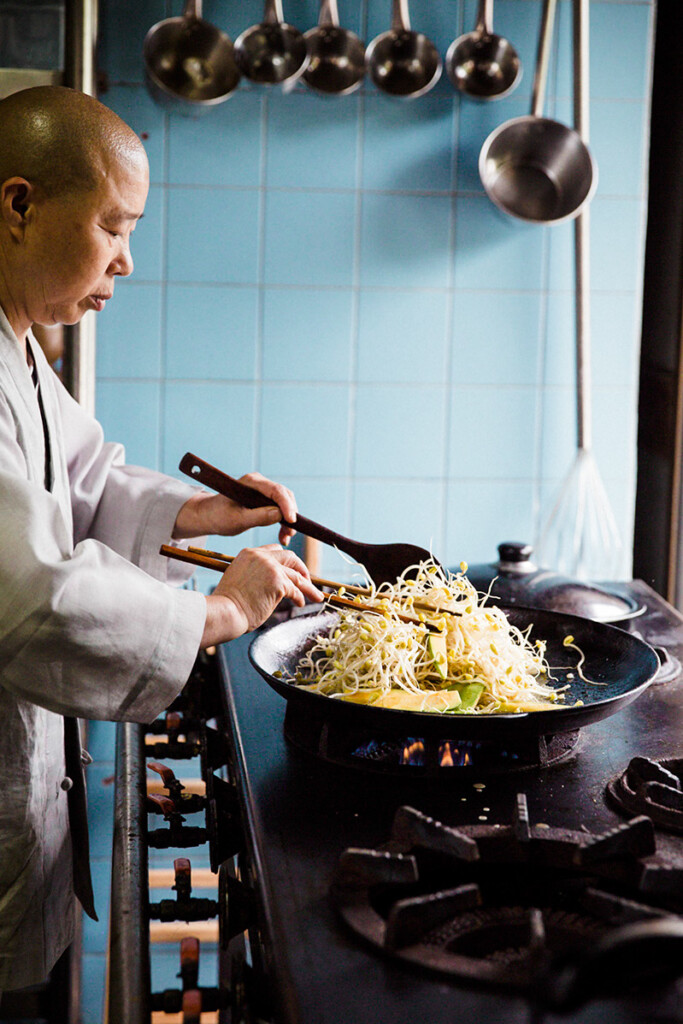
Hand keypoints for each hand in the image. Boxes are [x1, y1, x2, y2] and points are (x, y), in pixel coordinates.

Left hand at [173, 472, 298, 545]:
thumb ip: (258, 517)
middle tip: (290, 533)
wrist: (209, 515)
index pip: (275, 490)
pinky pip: (279, 509)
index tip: (291, 520)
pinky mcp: (264, 500)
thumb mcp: (237, 520)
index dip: (286, 505)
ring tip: (285, 538)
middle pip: (284, 496)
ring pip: (284, 503)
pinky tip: (282, 535)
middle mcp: (259, 483)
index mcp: (251, 482)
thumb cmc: (218, 516)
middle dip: (290, 514)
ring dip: (288, 521)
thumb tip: (279, 515)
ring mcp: (262, 491)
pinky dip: (283, 522)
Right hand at [201, 544, 323, 646]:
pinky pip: (295, 589)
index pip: (275, 550)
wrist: (225, 611)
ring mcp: (271, 568)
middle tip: (307, 581)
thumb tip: (272, 583)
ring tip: (316, 596)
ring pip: (297, 575)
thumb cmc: (228, 602)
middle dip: (302, 569)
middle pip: (290, 557)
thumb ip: (255, 573)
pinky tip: (300, 603)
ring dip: (308, 587)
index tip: (292, 571)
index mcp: (249, 553)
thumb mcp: (239, 578)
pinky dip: (300, 597)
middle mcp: (261, 556)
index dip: (286, 561)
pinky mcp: (278, 582)